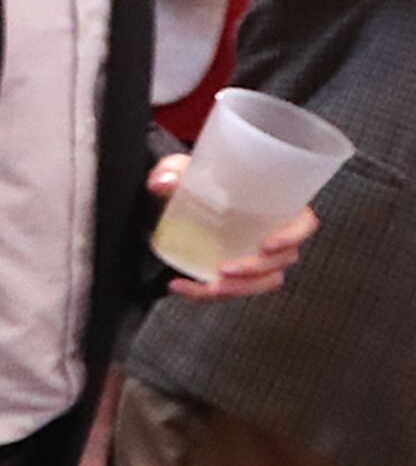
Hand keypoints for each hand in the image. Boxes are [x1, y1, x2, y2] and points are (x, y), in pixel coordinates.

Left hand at [151, 152, 320, 299]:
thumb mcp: (181, 170)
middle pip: (281, 260)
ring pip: (262, 282)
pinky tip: (180, 286)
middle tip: (225, 270)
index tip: (268, 245)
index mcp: (276, 206)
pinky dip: (204, 294)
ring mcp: (256, 257)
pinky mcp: (235, 273)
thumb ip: (171, 172)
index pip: (304, 223)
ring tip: (209, 286)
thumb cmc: (196, 181)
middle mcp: (273, 234)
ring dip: (239, 288)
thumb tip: (162, 182)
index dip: (293, 236)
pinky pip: (228, 290)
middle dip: (255, 271)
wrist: (176, 202)